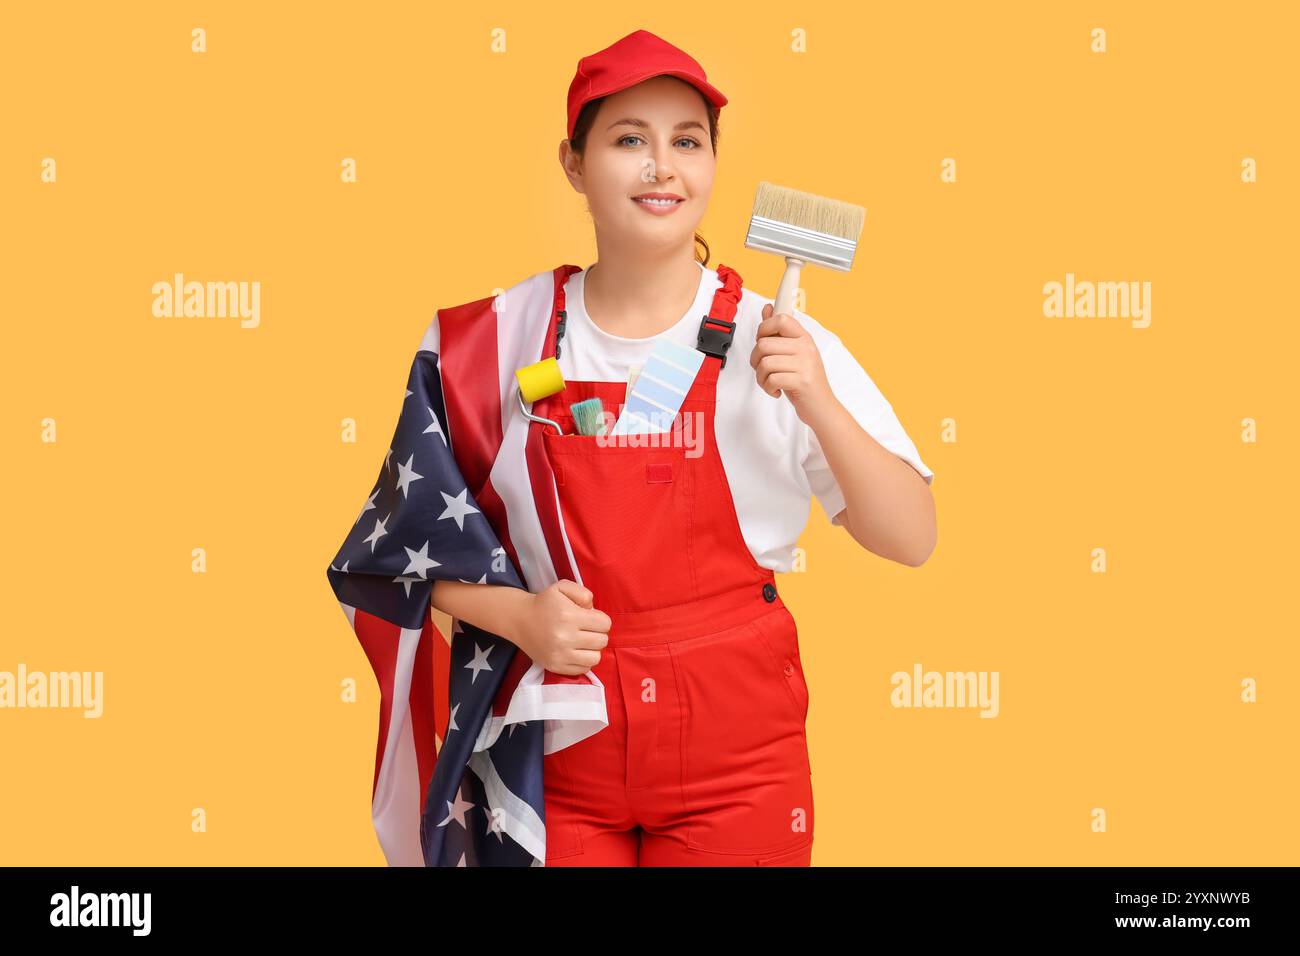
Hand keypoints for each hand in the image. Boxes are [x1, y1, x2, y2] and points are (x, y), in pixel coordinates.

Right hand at [510, 579, 610, 675]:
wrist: (519, 620)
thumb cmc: (544, 603)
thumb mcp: (562, 587)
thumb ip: (583, 593)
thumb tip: (594, 611)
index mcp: (568, 616)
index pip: (604, 623)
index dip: (600, 619)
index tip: (591, 618)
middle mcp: (565, 638)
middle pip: (602, 641)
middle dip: (598, 633)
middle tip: (586, 629)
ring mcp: (560, 655)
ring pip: (596, 657)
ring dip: (592, 649)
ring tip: (583, 642)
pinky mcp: (555, 667)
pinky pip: (583, 669)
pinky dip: (583, 660)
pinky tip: (575, 651)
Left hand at [750, 303, 835, 424]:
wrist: (822, 407)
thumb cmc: (805, 380)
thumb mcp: (793, 353)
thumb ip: (779, 332)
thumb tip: (767, 308)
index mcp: (804, 337)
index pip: (781, 318)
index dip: (763, 328)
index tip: (762, 341)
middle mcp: (806, 347)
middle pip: (764, 343)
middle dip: (755, 360)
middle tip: (763, 369)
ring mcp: (805, 364)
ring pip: (765, 362)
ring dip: (760, 377)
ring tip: (769, 382)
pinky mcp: (801, 381)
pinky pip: (772, 379)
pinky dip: (768, 388)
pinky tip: (776, 390)